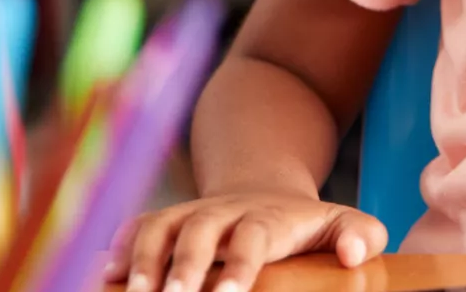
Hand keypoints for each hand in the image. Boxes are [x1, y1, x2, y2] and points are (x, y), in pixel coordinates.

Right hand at [106, 192, 387, 291]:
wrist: (263, 189)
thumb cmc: (305, 224)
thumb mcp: (342, 223)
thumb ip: (361, 235)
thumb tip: (354, 256)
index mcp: (266, 219)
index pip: (251, 238)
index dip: (238, 265)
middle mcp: (222, 213)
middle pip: (197, 231)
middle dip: (181, 265)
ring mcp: (189, 214)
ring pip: (159, 227)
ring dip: (143, 260)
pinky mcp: (163, 221)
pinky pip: (135, 229)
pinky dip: (119, 250)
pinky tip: (104, 276)